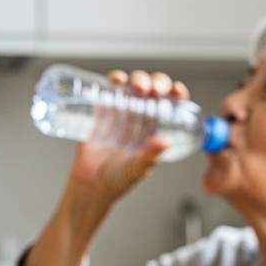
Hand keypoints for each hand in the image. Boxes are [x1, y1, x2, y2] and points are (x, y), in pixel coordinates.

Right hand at [65, 69, 192, 200]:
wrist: (89, 186)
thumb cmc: (117, 181)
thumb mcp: (138, 169)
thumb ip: (150, 155)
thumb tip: (165, 141)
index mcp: (154, 130)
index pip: (170, 106)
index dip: (175, 94)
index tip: (176, 90)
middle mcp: (139, 119)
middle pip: (152, 91)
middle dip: (156, 83)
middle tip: (153, 89)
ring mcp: (120, 114)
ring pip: (132, 87)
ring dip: (137, 79)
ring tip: (136, 85)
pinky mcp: (100, 112)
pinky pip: (108, 91)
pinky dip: (114, 80)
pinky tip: (117, 80)